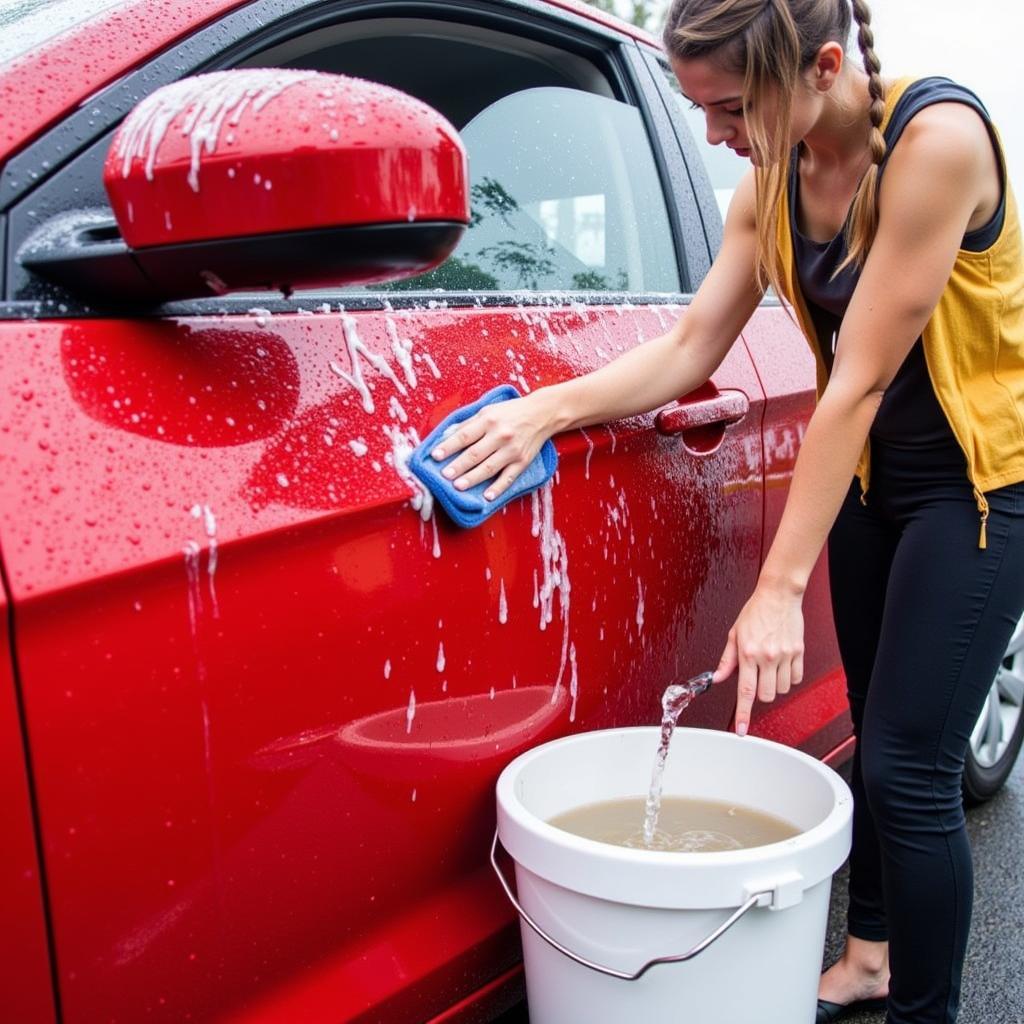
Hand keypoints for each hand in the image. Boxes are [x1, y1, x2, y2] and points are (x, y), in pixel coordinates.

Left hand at [428, 390, 557, 501]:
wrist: (542, 413)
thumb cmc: (511, 411)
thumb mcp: (488, 410)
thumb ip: (468, 424)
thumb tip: (447, 436)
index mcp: (488, 420)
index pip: (464, 435)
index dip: (449, 446)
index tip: (435, 456)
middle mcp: (500, 435)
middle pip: (475, 453)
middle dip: (458, 465)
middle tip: (444, 475)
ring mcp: (512, 450)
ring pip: (489, 467)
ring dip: (473, 478)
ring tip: (458, 486)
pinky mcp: (522, 462)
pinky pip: (508, 477)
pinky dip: (498, 488)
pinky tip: (487, 497)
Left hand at [711, 582, 804, 735]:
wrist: (778, 595)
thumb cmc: (755, 611)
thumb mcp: (734, 634)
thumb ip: (727, 660)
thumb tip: (718, 677)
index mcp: (748, 653)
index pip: (745, 692)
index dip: (743, 714)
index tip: (742, 729)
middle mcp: (767, 656)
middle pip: (766, 695)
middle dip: (760, 693)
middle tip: (757, 678)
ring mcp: (785, 655)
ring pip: (782, 689)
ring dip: (775, 685)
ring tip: (770, 667)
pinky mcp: (799, 652)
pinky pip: (796, 678)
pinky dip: (790, 677)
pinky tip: (783, 665)